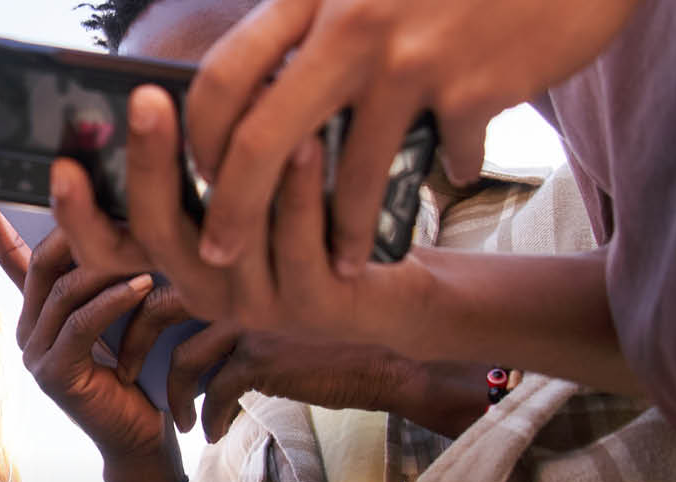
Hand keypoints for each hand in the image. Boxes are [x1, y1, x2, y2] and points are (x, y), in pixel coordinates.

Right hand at [0, 201, 185, 481]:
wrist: (142, 436)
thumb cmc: (142, 372)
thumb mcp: (124, 313)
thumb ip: (111, 277)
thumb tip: (125, 219)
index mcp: (39, 313)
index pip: (14, 259)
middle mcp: (29, 331)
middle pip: (41, 264)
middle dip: (73, 229)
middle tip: (113, 200)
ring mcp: (36, 354)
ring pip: (62, 291)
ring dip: (105, 263)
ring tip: (145, 240)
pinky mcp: (55, 374)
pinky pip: (80, 324)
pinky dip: (113, 300)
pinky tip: (142, 281)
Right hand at [50, 86, 431, 347]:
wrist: (388, 298)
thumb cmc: (313, 228)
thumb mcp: (251, 200)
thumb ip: (208, 167)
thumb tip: (166, 89)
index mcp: (177, 265)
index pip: (105, 248)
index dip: (76, 215)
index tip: (62, 166)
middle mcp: (204, 290)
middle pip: (158, 231)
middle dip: (150, 162)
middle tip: (145, 101)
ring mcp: (255, 306)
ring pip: (234, 234)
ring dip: (242, 165)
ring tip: (249, 103)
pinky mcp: (311, 308)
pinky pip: (299, 243)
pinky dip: (303, 190)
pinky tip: (310, 140)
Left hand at [184, 0, 640, 272]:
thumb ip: (323, 19)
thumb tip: (275, 85)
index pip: (223, 79)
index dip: (201, 139)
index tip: (202, 175)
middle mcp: (350, 26)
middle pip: (263, 142)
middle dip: (235, 211)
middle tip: (223, 251)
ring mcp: (411, 60)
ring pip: (353, 174)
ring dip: (345, 230)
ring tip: (347, 263)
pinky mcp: (474, 87)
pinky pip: (447, 156)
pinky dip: (452, 171)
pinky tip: (458, 171)